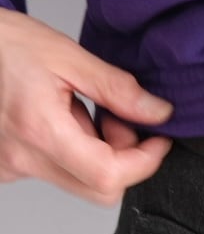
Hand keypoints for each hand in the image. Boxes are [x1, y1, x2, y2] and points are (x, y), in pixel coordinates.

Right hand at [0, 8, 174, 204]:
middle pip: (98, 188)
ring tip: (76, 110)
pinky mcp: (5, 168)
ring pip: (78, 181)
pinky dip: (71, 153)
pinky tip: (57, 119)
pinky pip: (55, 173)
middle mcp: (21, 159)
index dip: (144, 162)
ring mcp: (10, 167)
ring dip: (95, 152)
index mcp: (39, 130)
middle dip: (123, 158)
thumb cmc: (6, 44)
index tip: (158, 141)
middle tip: (114, 118)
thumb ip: (117, 89)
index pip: (107, 175)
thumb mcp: (69, 56)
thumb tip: (158, 113)